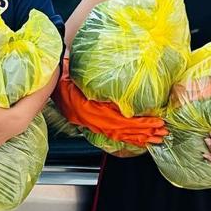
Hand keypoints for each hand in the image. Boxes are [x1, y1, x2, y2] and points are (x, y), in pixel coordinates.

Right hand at [53, 69, 167, 146]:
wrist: (47, 82)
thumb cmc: (60, 74)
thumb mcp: (72, 71)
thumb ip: (90, 76)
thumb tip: (110, 72)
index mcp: (85, 108)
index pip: (118, 120)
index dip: (138, 123)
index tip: (155, 121)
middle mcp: (88, 118)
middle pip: (120, 131)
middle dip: (144, 132)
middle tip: (162, 132)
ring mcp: (88, 122)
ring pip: (117, 135)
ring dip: (138, 137)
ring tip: (156, 138)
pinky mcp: (89, 123)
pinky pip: (111, 134)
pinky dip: (127, 137)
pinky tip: (139, 139)